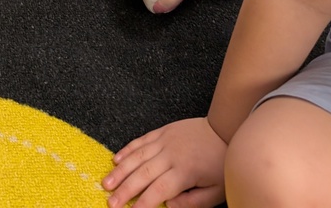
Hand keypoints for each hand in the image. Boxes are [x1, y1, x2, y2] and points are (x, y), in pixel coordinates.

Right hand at [102, 117, 226, 207]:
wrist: (223, 129)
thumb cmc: (220, 164)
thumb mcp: (216, 191)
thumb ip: (193, 202)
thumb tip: (168, 205)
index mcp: (184, 171)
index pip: (159, 190)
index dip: (143, 202)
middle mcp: (170, 155)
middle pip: (143, 174)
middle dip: (125, 190)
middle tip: (111, 202)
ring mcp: (164, 140)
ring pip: (137, 156)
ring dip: (120, 170)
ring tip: (107, 183)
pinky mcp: (161, 131)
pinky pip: (140, 140)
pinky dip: (127, 150)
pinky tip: (116, 159)